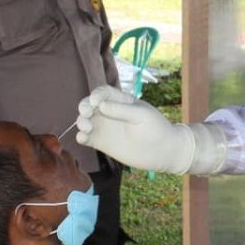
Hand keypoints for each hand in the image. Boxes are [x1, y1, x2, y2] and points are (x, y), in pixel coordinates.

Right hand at [76, 85, 226, 174]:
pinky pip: (87, 138)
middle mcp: (110, 112)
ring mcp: (105, 127)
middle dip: (84, 107)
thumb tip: (100, 105)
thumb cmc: (156, 129)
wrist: (163, 152)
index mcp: (120, 101)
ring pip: (85, 121)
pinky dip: (81, 137)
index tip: (95, 102)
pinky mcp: (102, 143)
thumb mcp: (141, 116)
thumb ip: (121, 110)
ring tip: (86, 128)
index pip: (102, 93)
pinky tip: (83, 138)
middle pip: (89, 105)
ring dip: (81, 122)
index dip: (96, 95)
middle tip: (86, 113)